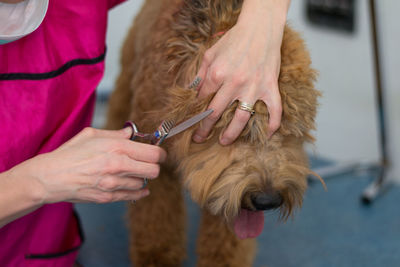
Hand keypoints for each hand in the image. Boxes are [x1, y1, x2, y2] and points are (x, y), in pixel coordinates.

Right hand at [11, 127, 165, 203]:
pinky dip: (137, 191)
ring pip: (143, 184)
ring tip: (130, 172)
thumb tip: (132, 133)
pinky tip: (134, 185)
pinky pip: (133, 196)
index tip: (158, 153)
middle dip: (154, 166)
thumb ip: (116, 134)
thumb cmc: (70, 153)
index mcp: (117, 148)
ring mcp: (114, 184)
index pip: (154, 154)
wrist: (51, 177)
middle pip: (154, 171)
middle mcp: (118, 166)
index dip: (160, 153)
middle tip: (148, 163)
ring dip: (141, 178)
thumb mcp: (92, 135)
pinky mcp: (108, 198)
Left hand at [192, 0, 289, 144]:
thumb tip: (191, 91)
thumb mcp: (210, 53)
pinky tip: (268, 136)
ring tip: (224, 141)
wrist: (260, 28)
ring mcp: (254, 87)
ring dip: (231, 133)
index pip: (202, 98)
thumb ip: (200, 74)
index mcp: (218, 73)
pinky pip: (275, 110)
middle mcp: (234, 82)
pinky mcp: (270, 87)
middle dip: (204, 128)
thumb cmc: (234, 40)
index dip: (194, 111)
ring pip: (241, 118)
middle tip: (198, 138)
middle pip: (215, 112)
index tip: (190, 121)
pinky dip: (273, 124)